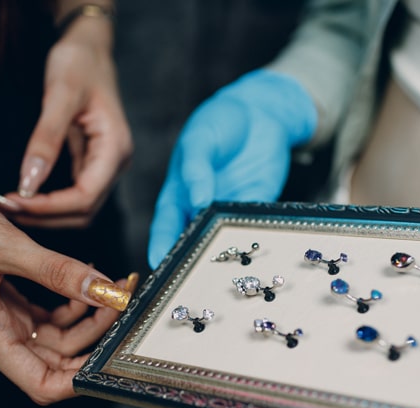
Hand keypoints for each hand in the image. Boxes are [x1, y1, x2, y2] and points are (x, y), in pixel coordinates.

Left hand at [0, 16, 131, 227]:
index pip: (85, 198)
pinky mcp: (92, 162)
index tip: (13, 201)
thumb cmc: (78, 62)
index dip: (50, 208)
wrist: (89, 47)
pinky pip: (73, 194)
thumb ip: (46, 139)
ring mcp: (105, 164)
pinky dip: (49, 201)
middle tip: (2, 207)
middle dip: (44, 215)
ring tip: (8, 204)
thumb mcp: (60, 94)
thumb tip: (28, 182)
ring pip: (78, 209)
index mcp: (115, 148)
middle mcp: (115, 163)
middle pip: (83, 212)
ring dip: (45, 213)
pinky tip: (23, 195)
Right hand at [0, 169, 132, 403]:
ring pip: (58, 333)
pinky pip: (49, 310)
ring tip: (114, 284)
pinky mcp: (7, 294)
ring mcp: (2, 313)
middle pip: (58, 358)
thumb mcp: (4, 245)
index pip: (40, 383)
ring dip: (89, 315)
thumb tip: (103, 290)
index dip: (78, 381)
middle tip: (123, 301)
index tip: (111, 357)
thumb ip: (56, 271)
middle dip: (95, 337)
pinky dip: (73, 298)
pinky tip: (89, 278)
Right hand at [146, 69, 316, 267]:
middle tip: (191, 281)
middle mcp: (200, 210)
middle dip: (191, 263)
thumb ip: (196, 168)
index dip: (161, 248)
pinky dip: (253, 241)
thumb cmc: (219, 124)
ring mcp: (227, 213)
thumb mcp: (201, 139)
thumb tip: (197, 200)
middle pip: (192, 243)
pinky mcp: (254, 210)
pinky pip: (252, 230)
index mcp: (178, 195)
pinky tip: (254, 253)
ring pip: (222, 242)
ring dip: (223, 258)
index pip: (166, 228)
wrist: (260, 114)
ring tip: (223, 274)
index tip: (159, 268)